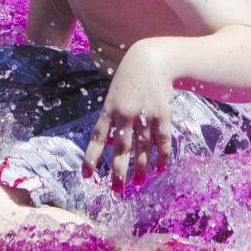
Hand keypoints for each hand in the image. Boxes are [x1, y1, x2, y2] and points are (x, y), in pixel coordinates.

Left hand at [82, 44, 173, 190]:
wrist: (152, 60)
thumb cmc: (129, 80)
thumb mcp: (114, 96)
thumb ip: (111, 119)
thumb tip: (108, 144)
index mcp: (109, 109)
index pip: (97, 137)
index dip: (92, 157)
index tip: (87, 175)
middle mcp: (125, 114)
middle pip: (121, 148)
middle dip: (118, 171)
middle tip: (117, 189)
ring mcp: (145, 115)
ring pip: (142, 148)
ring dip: (141, 168)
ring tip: (138, 184)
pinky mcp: (162, 114)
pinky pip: (162, 140)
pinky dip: (161, 156)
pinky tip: (159, 169)